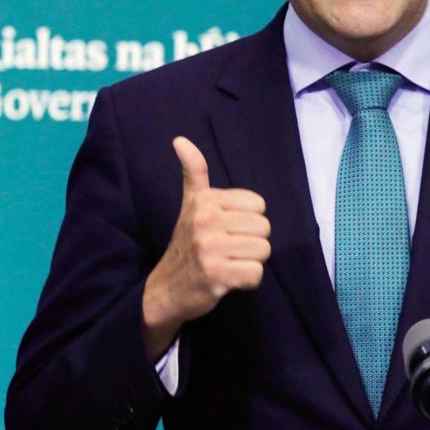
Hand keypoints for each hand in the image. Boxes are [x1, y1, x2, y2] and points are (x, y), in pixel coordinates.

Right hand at [141, 136, 270, 360]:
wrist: (165, 289)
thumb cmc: (187, 243)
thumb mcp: (190, 204)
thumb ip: (194, 172)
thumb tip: (180, 140)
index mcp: (205, 200)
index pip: (259, 205)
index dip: (248, 221)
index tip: (227, 230)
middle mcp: (206, 220)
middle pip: (264, 228)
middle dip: (252, 243)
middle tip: (229, 250)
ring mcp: (209, 248)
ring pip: (263, 250)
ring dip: (251, 262)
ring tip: (230, 264)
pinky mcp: (215, 275)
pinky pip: (256, 273)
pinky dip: (248, 281)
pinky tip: (230, 280)